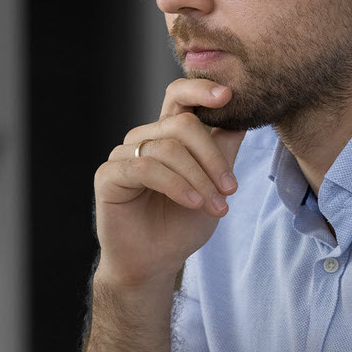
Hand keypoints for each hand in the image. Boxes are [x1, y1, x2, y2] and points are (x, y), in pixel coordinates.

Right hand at [92, 78, 246, 288]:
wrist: (155, 263)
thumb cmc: (181, 224)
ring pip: (168, 148)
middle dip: (212, 157)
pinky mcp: (108, 175)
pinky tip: (193, 203)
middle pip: (182, 123)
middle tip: (231, 188)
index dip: (201, 88)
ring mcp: (123, 154)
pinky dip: (176, 185)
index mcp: (167, 135)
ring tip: (216, 206)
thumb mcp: (214, 185)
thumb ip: (224, 150)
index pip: (179, 96)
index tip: (228, 95)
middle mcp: (143, 139)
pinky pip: (146, 169)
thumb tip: (243, 117)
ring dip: (199, 178)